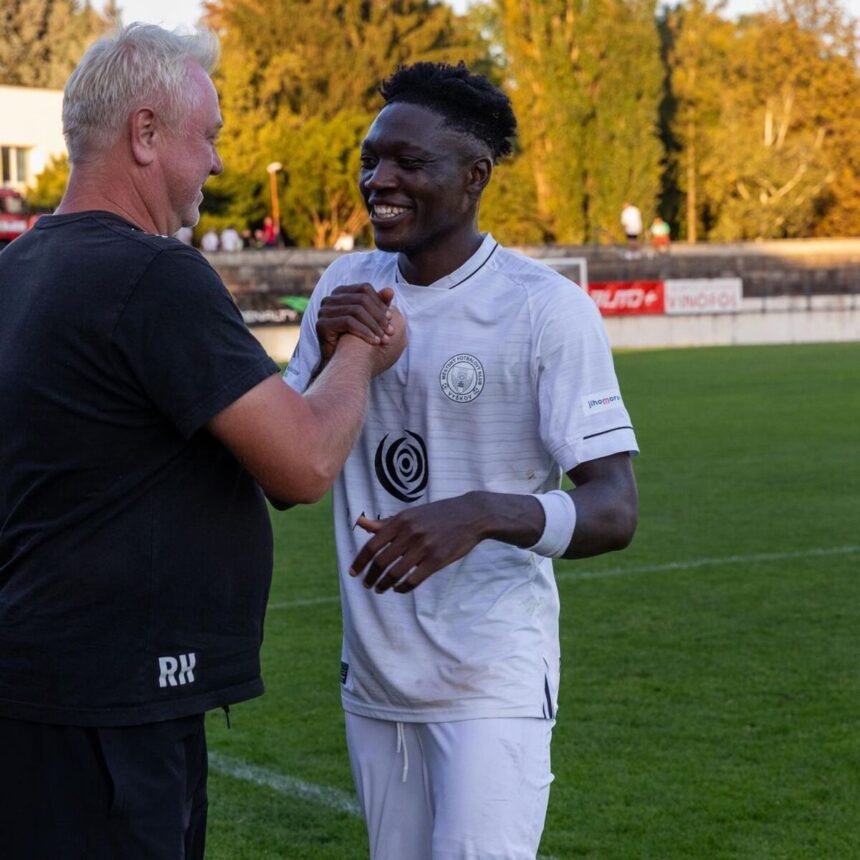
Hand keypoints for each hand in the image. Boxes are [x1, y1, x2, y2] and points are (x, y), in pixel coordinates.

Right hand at [317, 284, 395, 364]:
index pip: (365, 288)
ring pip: (356, 310)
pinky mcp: (322, 324)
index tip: (392, 318)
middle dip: (379, 316)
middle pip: (361, 299)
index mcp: (340, 293)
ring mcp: (323, 311)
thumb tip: (390, 290)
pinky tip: (375, 342)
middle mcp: (329, 299)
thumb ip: (379, 304)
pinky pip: (348, 322)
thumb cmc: (358, 341)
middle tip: (391, 331)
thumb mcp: (372, 320)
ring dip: (374, 326)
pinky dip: (364, 332)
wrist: (342, 365)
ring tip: (384, 339)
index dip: (380, 303)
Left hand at [348, 495, 486, 592]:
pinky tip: (398, 589)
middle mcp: (410, 533)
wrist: (471, 514)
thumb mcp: (410, 514)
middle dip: (371, 576)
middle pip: (381, 561)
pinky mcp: (437, 560)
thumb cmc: (438, 514)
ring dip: (384, 584)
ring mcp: (424, 547)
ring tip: (380, 589)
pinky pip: (414, 580)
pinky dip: (402, 588)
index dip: (360, 561)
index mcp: (401, 520)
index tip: (353, 573)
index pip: (372, 545)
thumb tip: (359, 523)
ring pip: (395, 573)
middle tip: (367, 584)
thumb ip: (385, 522)